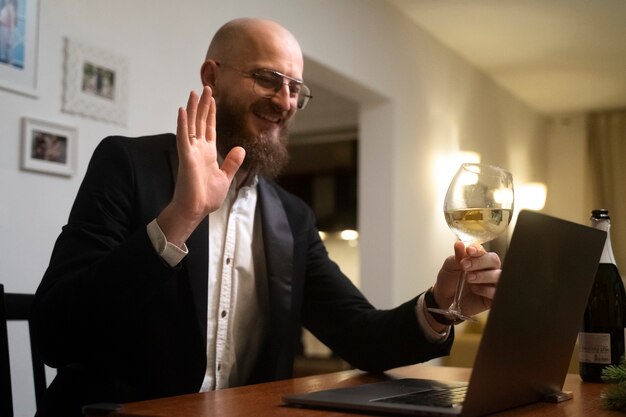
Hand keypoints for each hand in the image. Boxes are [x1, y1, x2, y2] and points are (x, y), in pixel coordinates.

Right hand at [157, 87, 244, 245]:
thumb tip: (240, 149)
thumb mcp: (225, 177)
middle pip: (201, 122)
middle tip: (207, 87)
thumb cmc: (207, 197)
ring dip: (193, 108)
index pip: (209, 128)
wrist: (196, 209)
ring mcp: (191, 151)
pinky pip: (183, 137)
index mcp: (208, 153)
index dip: (211, 113)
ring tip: (195, 92)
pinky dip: (182, 123)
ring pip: (192, 125)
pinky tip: (183, 110)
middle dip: (204, 105)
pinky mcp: (186, 156)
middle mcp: (198, 149)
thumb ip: (232, 163)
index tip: (213, 99)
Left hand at [433, 241, 500, 316]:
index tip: (469, 251)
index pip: (483, 251)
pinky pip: (497, 291)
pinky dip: (486, 290)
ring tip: (469, 278)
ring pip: (498, 275)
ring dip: (483, 275)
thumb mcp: (449, 267)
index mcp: (477, 259)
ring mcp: (491, 283)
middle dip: (480, 262)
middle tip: (465, 266)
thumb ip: (457, 256)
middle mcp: (487, 269)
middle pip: (493, 260)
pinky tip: (475, 289)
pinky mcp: (492, 296)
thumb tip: (459, 244)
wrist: (444, 299)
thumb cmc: (449, 281)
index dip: (478, 250)